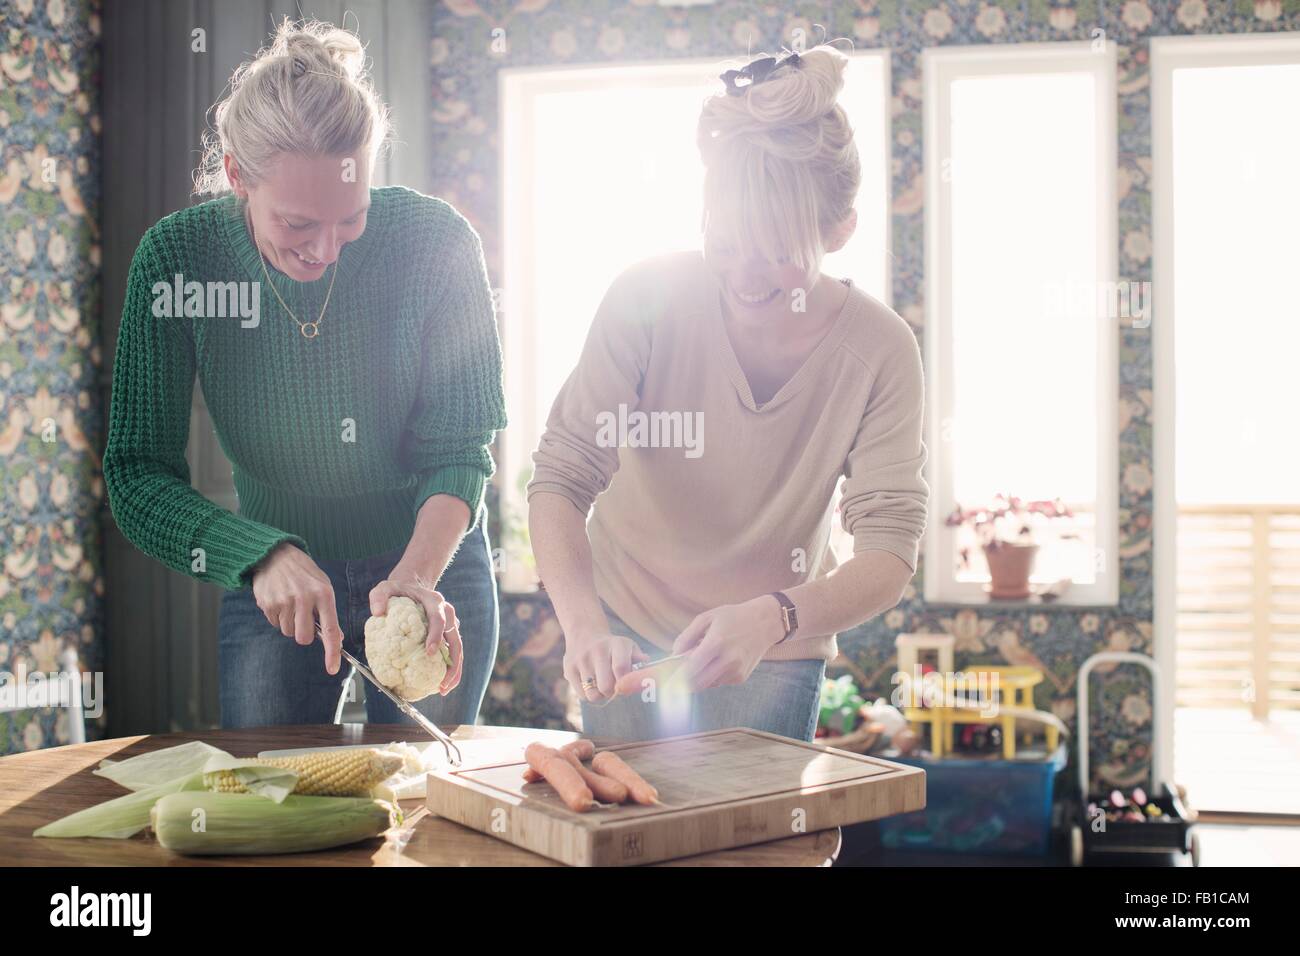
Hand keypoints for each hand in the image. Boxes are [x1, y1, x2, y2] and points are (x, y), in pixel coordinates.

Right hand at [251, 543, 343, 674]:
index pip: (329, 629)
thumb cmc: (303, 572)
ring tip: (290, 603)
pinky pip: (275, 624)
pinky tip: (279, 600)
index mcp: (323, 594)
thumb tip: (336, 639)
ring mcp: (284, 601)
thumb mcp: (322, 586)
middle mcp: (304, 598)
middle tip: (303, 619)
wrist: (275, 555)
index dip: (332, 652)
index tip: (332, 669)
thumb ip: (328, 612)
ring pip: (288, 632)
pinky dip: (278, 617)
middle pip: (304, 638)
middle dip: (303, 634)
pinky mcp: (268, 604)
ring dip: (290, 624)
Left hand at [369, 574, 462, 694]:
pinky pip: (452, 653)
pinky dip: (449, 668)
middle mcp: (447, 613)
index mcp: (434, 602)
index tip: (429, 652)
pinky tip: (441, 684)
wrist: (412, 586)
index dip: (435, 636)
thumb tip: (378, 612)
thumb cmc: (398, 590)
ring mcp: (449, 625)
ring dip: (454, 670)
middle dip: (452, 663)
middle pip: (455, 640)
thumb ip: (379, 597)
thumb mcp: (384, 588)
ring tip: (444, 689)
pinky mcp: (446, 634)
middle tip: (443, 683)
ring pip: (457, 649)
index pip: (439, 619)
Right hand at [564, 631, 649, 700]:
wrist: (584, 634)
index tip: (626, 686)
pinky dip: (588, 694)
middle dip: (612, 692)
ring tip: (602, 685)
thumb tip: (647, 664)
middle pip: (606, 686)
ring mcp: (581, 660)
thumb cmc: (612, 647)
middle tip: (613, 687)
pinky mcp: (569, 669)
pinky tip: (591, 683)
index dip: (625, 683)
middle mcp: (597, 650)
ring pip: (593, 694)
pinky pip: (582, 695)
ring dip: (600, 695)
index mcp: (616, 644)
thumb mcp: (627, 647)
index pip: (620, 668)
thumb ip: (638, 658)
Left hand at [671, 597, 785, 690]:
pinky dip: (711, 675)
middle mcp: (727, 661)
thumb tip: (673, 655)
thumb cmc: (733, 617)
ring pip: (706, 684)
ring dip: (697, 677)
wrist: (765, 623)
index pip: (690, 669)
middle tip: (673, 678)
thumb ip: (686, 636)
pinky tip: (717, 661)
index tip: (664, 684)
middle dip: (682, 683)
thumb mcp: (707, 618)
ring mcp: (735, 671)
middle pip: (697, 682)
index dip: (675, 679)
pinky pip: (718, 682)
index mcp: (716, 643)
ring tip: (702, 658)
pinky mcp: (740, 678)